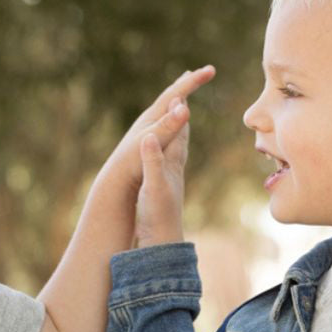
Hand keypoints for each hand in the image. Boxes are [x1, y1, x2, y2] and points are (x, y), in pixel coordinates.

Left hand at [98, 65, 215, 192]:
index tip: (211, 70)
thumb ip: (169, 125)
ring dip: (178, 98)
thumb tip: (184, 107)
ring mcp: (148, 129)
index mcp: (153, 116)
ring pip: (167, 108)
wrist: (116, 178)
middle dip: (188, 84)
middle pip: (171, 95)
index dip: (195, 81)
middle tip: (202, 72)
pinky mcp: (149, 140)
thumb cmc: (133, 161)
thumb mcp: (154, 141)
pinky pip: (165, 122)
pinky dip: (172, 116)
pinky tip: (172, 120)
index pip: (177, 92)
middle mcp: (150, 118)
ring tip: (185, 91)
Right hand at [135, 98, 188, 246]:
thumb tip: (148, 136)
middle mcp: (174, 169)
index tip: (182, 86)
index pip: (178, 129)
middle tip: (182, 96)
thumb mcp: (152, 186)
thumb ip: (151, 161)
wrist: (162, 245)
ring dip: (176, 132)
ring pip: (176, 149)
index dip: (178, 109)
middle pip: (181, 135)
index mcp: (172, 163)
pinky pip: (167, 163)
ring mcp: (170, 180)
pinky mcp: (163, 191)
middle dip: (181, 115)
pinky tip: (165, 157)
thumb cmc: (157, 217)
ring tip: (178, 121)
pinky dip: (167, 151)